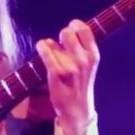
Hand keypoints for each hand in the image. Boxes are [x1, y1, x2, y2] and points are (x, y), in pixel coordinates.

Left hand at [35, 19, 99, 134]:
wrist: (77, 109)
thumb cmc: (81, 84)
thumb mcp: (89, 66)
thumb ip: (82, 48)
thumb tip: (67, 31)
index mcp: (93, 56)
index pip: (84, 29)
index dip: (75, 25)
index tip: (70, 29)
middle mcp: (83, 60)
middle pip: (67, 32)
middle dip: (61, 35)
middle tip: (60, 44)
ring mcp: (70, 68)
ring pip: (54, 43)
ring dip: (50, 46)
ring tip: (52, 55)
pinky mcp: (57, 75)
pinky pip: (46, 54)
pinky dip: (42, 47)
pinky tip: (41, 47)